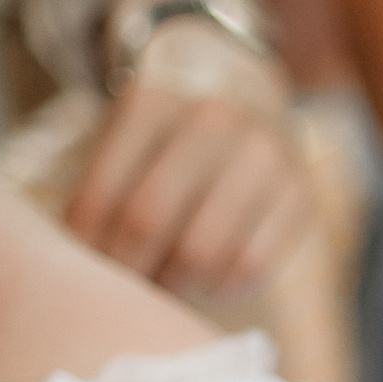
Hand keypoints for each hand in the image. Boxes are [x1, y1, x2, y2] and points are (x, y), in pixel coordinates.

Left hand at [62, 20, 314, 300]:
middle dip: (129, 269)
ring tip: (163, 285)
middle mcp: (212, 121)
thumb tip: (84, 268)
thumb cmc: (167, 136)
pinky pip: (252, 264)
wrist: (246, 93)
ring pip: (203, 252)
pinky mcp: (298, 194)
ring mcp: (263, 156)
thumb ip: (100, 188)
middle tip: (124, 288)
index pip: (100, 199)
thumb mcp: (124, 134)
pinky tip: (206, 281)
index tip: (86, 272)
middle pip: (149, 224)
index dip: (87, 249)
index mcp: (151, 103)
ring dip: (174, 284)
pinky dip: (221, 287)